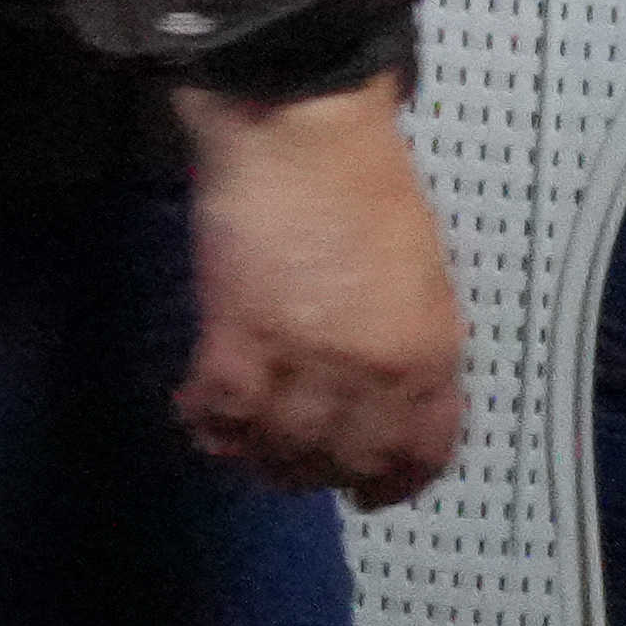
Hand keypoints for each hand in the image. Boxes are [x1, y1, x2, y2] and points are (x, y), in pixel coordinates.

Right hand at [171, 76, 466, 507]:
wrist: (303, 129)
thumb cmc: (366, 181)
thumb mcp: (421, 274)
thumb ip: (407, 338)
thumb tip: (379, 381)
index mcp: (431, 352)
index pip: (423, 451)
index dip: (392, 484)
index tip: (369, 496)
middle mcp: (375, 372)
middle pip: (344, 459)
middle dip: (316, 475)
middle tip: (286, 468)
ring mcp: (305, 359)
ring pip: (279, 446)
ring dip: (255, 457)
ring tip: (236, 448)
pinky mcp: (237, 334)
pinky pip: (220, 408)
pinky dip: (205, 420)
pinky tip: (194, 412)